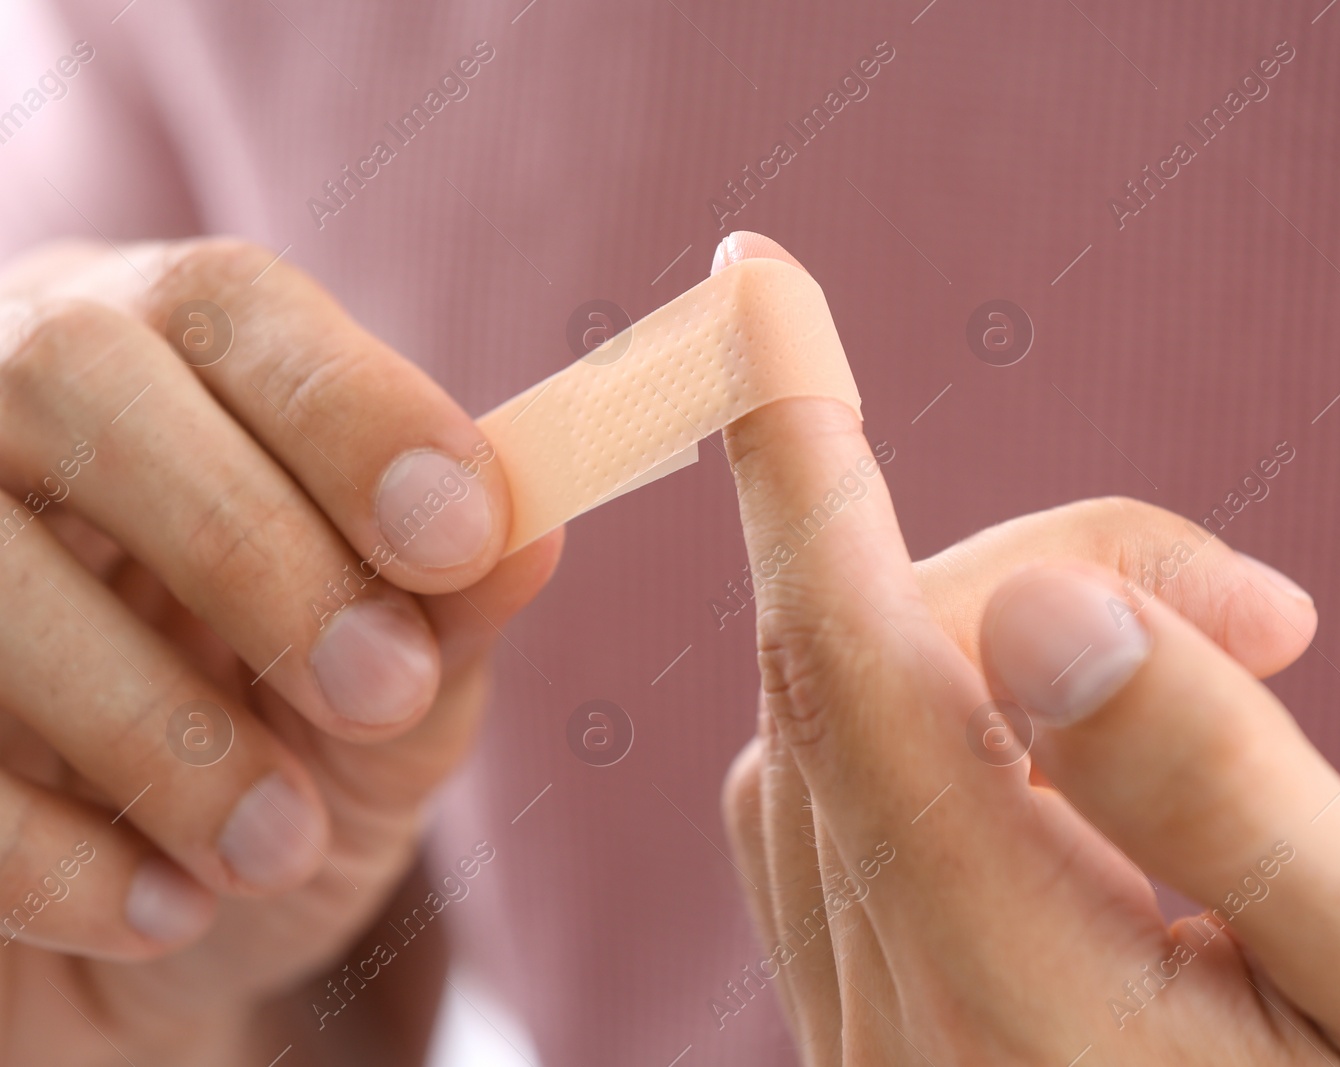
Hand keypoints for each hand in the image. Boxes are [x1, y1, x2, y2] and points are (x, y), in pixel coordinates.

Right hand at [0, 239, 560, 1062]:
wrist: (167, 927)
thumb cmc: (295, 771)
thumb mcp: (397, 706)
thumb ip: (450, 618)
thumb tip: (535, 527)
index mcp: (167, 364)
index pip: (235, 307)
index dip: (352, 410)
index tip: (460, 537)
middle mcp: (8, 401)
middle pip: (80, 374)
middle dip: (251, 545)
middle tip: (383, 696)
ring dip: (156, 723)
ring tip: (282, 842)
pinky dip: (44, 850)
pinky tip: (166, 909)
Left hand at [715, 239, 1339, 1064]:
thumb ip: (1217, 795)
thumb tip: (1031, 606)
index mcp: (1027, 1024)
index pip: (853, 674)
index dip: (799, 458)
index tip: (756, 285)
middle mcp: (910, 1053)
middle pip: (860, 688)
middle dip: (1026, 573)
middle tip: (1259, 610)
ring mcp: (890, 1061)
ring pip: (847, 742)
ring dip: (1000, 643)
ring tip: (1233, 678)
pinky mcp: (910, 1046)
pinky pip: (862, 818)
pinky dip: (957, 720)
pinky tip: (1103, 754)